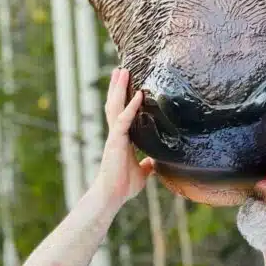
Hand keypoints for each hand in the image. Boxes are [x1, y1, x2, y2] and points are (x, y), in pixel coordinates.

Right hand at [97, 68, 155, 205]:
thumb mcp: (142, 172)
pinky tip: (138, 94)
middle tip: (120, 69)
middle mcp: (116, 134)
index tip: (126, 83)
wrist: (111, 196)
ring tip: (122, 71)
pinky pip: (124, 119)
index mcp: (121, 139)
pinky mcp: (115, 140)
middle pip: (115, 104)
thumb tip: (154, 162)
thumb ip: (147, 164)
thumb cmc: (123, 186)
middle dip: (117, 87)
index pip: (121, 112)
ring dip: (119, 88)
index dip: (122, 98)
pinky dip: (131, 106)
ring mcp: (114, 136)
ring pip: (115, 106)